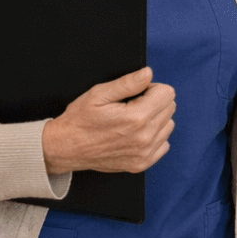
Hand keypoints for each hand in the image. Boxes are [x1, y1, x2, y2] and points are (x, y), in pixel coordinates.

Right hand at [41, 67, 174, 174]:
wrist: (66, 149)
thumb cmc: (80, 120)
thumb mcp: (98, 94)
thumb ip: (127, 83)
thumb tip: (148, 74)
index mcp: (136, 117)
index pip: (167, 93)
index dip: (152, 88)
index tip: (137, 93)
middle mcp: (145, 137)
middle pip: (170, 108)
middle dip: (154, 102)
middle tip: (131, 106)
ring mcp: (145, 153)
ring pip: (168, 125)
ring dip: (155, 119)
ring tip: (132, 120)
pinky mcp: (142, 164)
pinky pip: (163, 144)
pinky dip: (154, 137)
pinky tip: (135, 134)